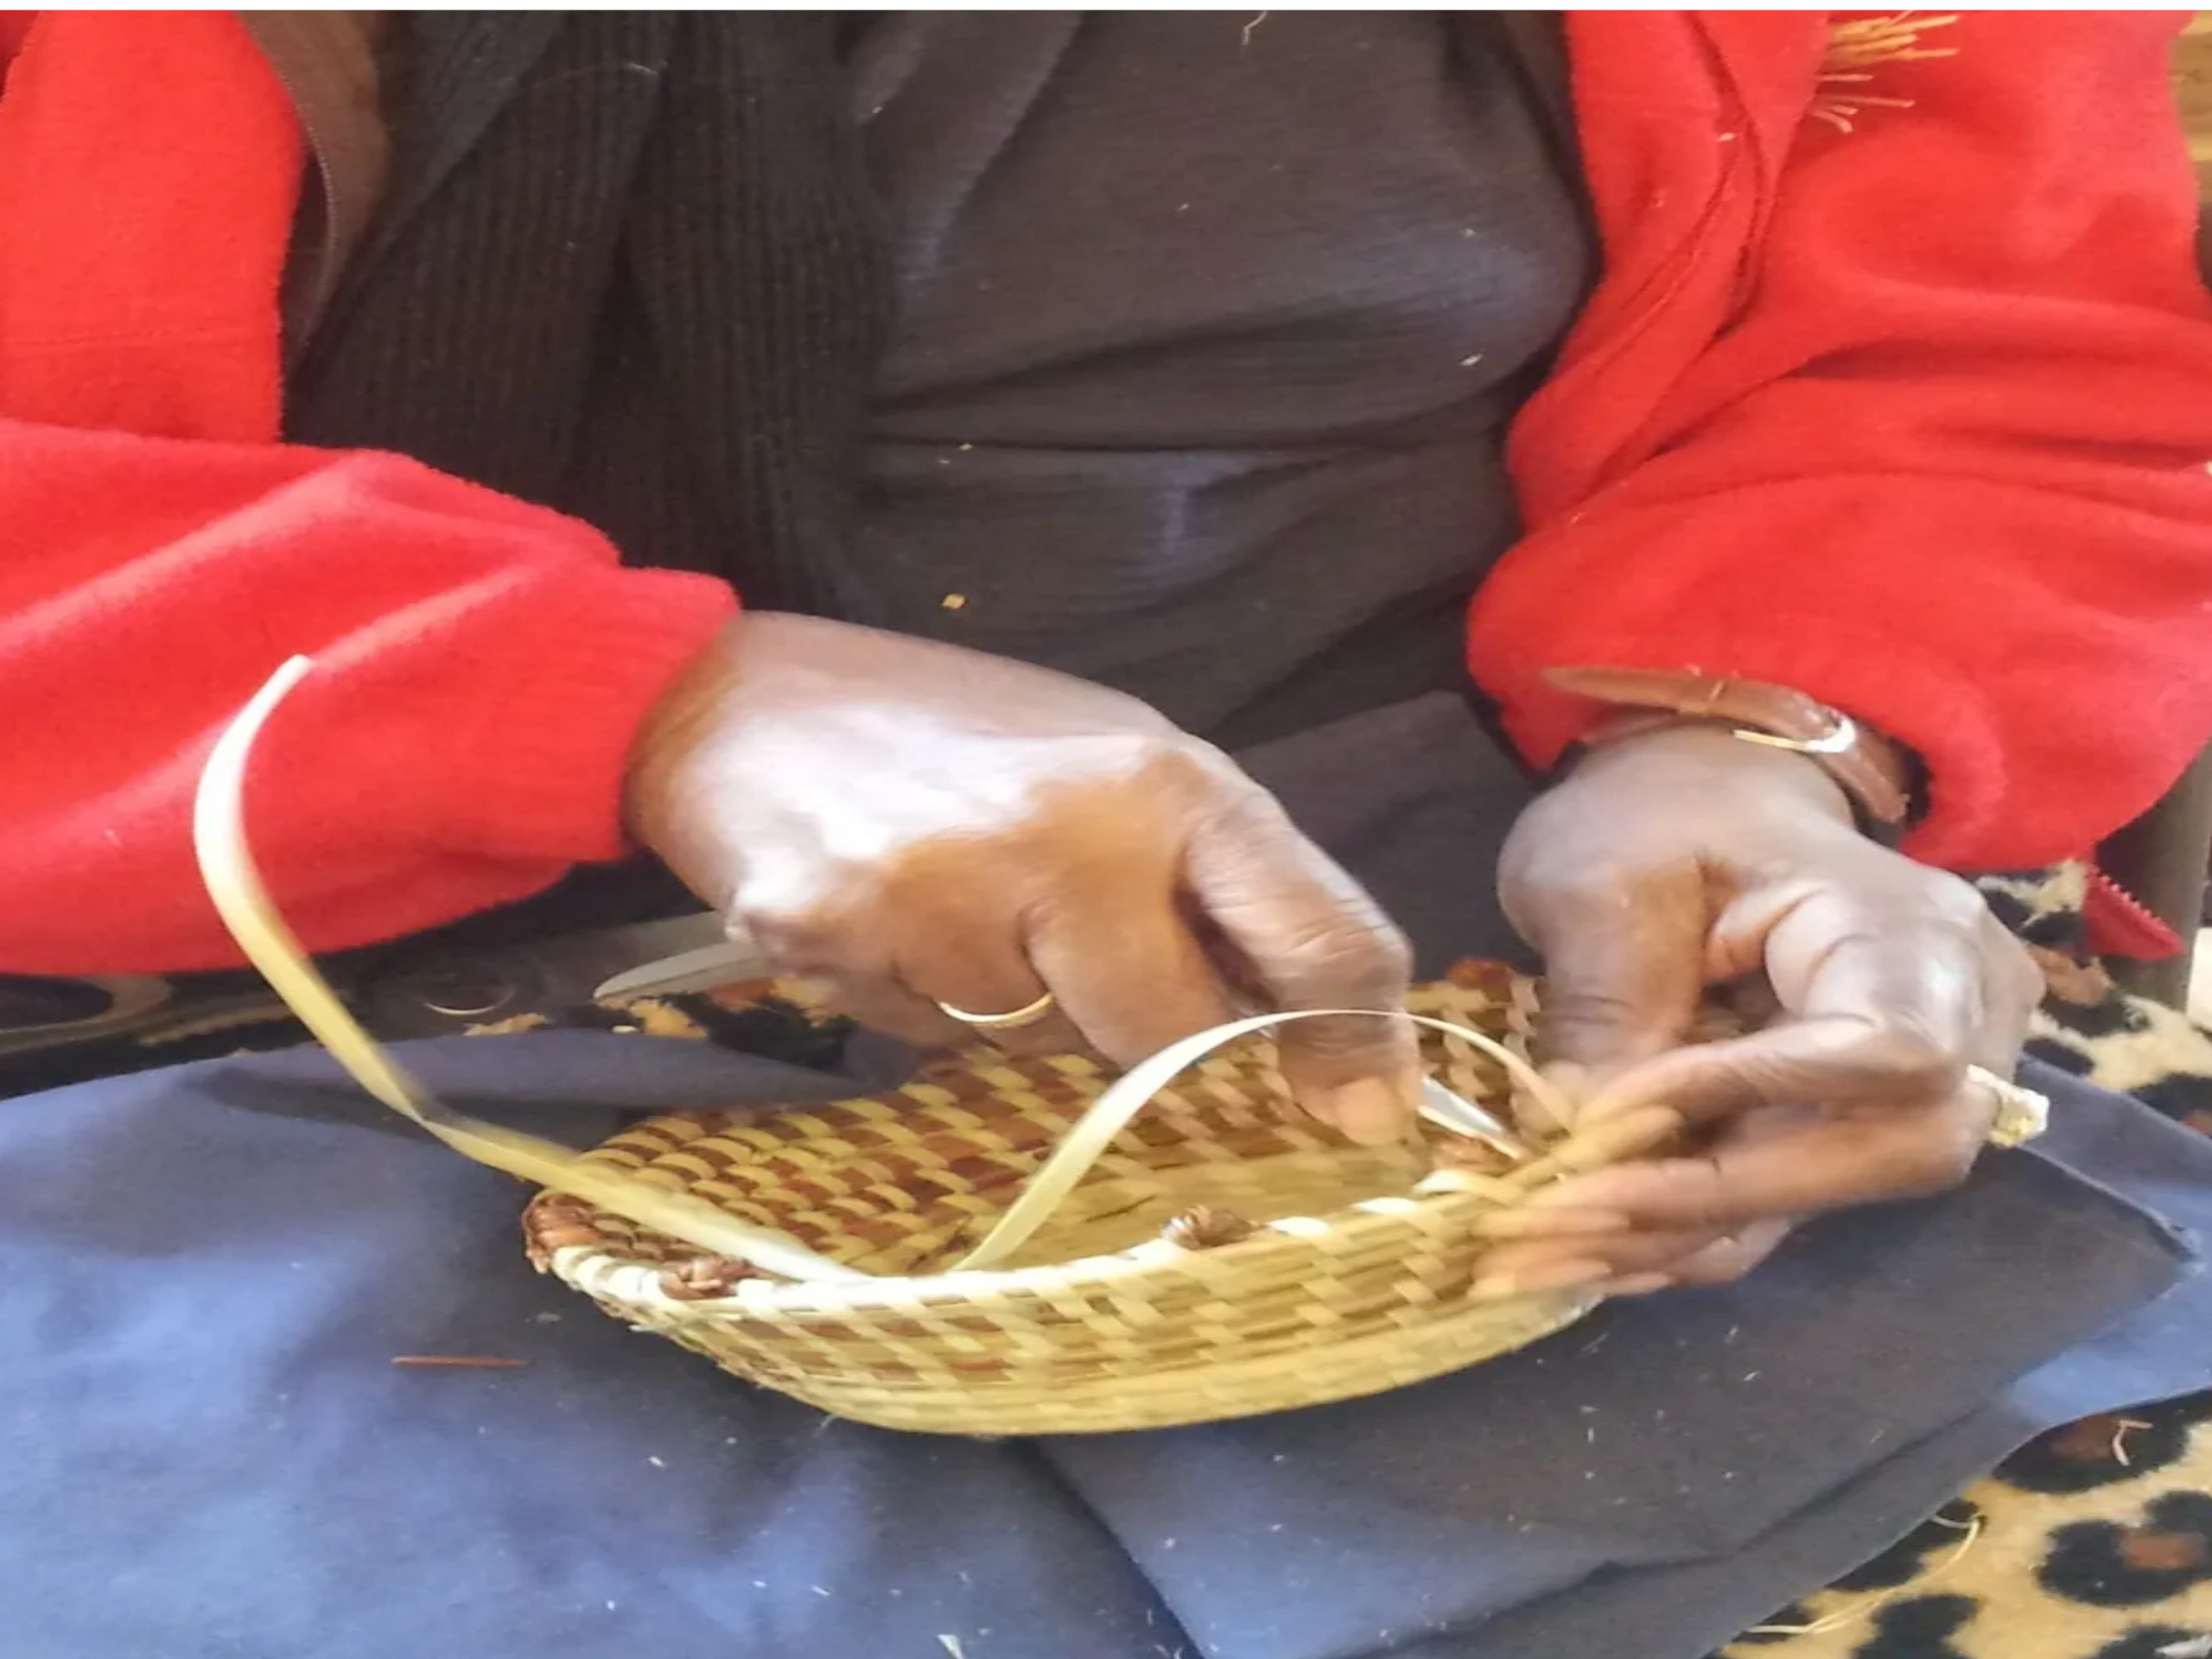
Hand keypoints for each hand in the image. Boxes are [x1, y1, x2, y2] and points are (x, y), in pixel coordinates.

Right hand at [623, 613, 1419, 1141]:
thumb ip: (1213, 883)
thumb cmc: (960, 734)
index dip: (1355, 1041)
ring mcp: (947, 894)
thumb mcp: (1116, 768)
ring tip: (960, 902)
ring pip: (1040, 1049)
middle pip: (1174, 1036)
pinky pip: (926, 1040)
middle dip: (1145, 1030)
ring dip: (1017, 1008)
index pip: (1316, 936)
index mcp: (1168, 779)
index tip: (1365, 1112)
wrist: (740, 698)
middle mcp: (1072, 835)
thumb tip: (1317, 1035)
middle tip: (1077, 956)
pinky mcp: (836, 939)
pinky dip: (920, 1001)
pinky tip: (888, 919)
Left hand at [1475, 723, 2042, 1295]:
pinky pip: (1785, 1200)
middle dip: (1705, 1198)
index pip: (1879, 1051)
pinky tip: (1582, 1245)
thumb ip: (1608, 999)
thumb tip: (1582, 1136)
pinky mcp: (1860, 1129)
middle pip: (1875, 1157)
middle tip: (1551, 1220)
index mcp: (1911, 932)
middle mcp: (1960, 1024)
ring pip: (1821, 1202)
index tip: (1606, 1115)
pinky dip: (1682, 1227)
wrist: (1712, 803)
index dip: (1747, 1097)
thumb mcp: (1607, 876)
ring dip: (1673, 1235)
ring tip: (1538, 1249)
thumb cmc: (1664, 812)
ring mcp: (1930, 1088)